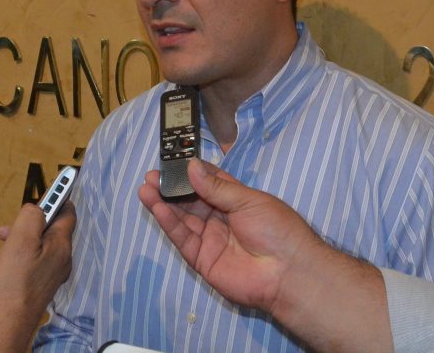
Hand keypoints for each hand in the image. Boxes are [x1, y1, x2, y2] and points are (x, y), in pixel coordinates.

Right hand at [0, 203, 75, 352]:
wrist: (2, 328)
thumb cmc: (11, 286)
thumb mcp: (20, 241)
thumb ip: (31, 217)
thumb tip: (36, 208)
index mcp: (60, 247)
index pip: (67, 213)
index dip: (59, 196)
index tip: (58, 181)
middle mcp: (59, 261)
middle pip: (47, 230)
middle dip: (26, 226)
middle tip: (8, 230)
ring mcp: (48, 276)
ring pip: (32, 248)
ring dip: (14, 245)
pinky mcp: (34, 288)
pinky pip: (24, 265)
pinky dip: (10, 263)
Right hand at [138, 159, 322, 314]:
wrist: (288, 272)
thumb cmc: (276, 229)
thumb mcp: (248, 200)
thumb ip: (216, 187)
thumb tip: (191, 167)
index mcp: (236, 200)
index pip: (208, 181)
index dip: (190, 172)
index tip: (171, 161)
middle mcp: (220, 218)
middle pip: (191, 200)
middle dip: (171, 187)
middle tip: (151, 176)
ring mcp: (210, 239)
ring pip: (182, 218)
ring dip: (163, 203)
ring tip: (146, 188)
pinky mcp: (202, 259)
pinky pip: (182, 238)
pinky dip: (169, 223)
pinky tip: (157, 208)